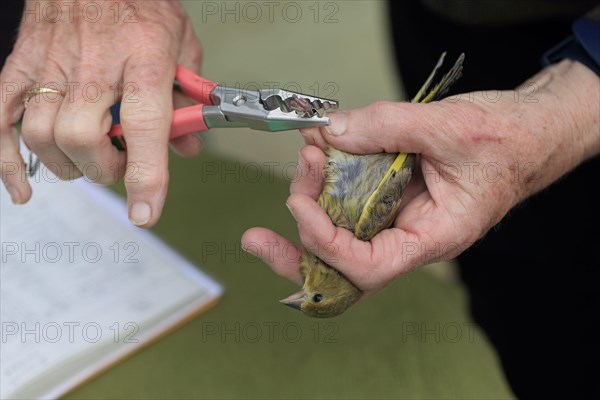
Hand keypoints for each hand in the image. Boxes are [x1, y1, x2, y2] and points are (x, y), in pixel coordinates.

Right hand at [0, 0, 201, 226]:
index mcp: (143, 58)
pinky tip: (24, 185)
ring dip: (68, 165)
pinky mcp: (21, 67)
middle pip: (82, 136)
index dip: (145, 174)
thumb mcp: (181, 45)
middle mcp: (94, 64)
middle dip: (104, 169)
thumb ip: (185, 98)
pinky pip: (0, 119)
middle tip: (119, 165)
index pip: (144, 125)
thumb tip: (187, 145)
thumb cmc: (140, 3)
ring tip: (88, 160)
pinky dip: (7, 161)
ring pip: (42, 134)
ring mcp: (51, 66)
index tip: (146, 211)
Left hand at [242, 59, 598, 296]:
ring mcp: (397, 216)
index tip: (300, 207)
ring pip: (340, 228)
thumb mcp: (450, 128)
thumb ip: (388, 127)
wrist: (527, 133)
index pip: (369, 268)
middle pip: (342, 264)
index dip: (326, 247)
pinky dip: (329, 178)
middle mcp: (408, 236)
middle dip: (297, 248)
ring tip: (306, 155)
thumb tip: (333, 134)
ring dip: (312, 198)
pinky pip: (349, 197)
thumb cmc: (506, 142)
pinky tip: (318, 154)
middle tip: (257, 236)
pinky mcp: (389, 194)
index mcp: (433, 239)